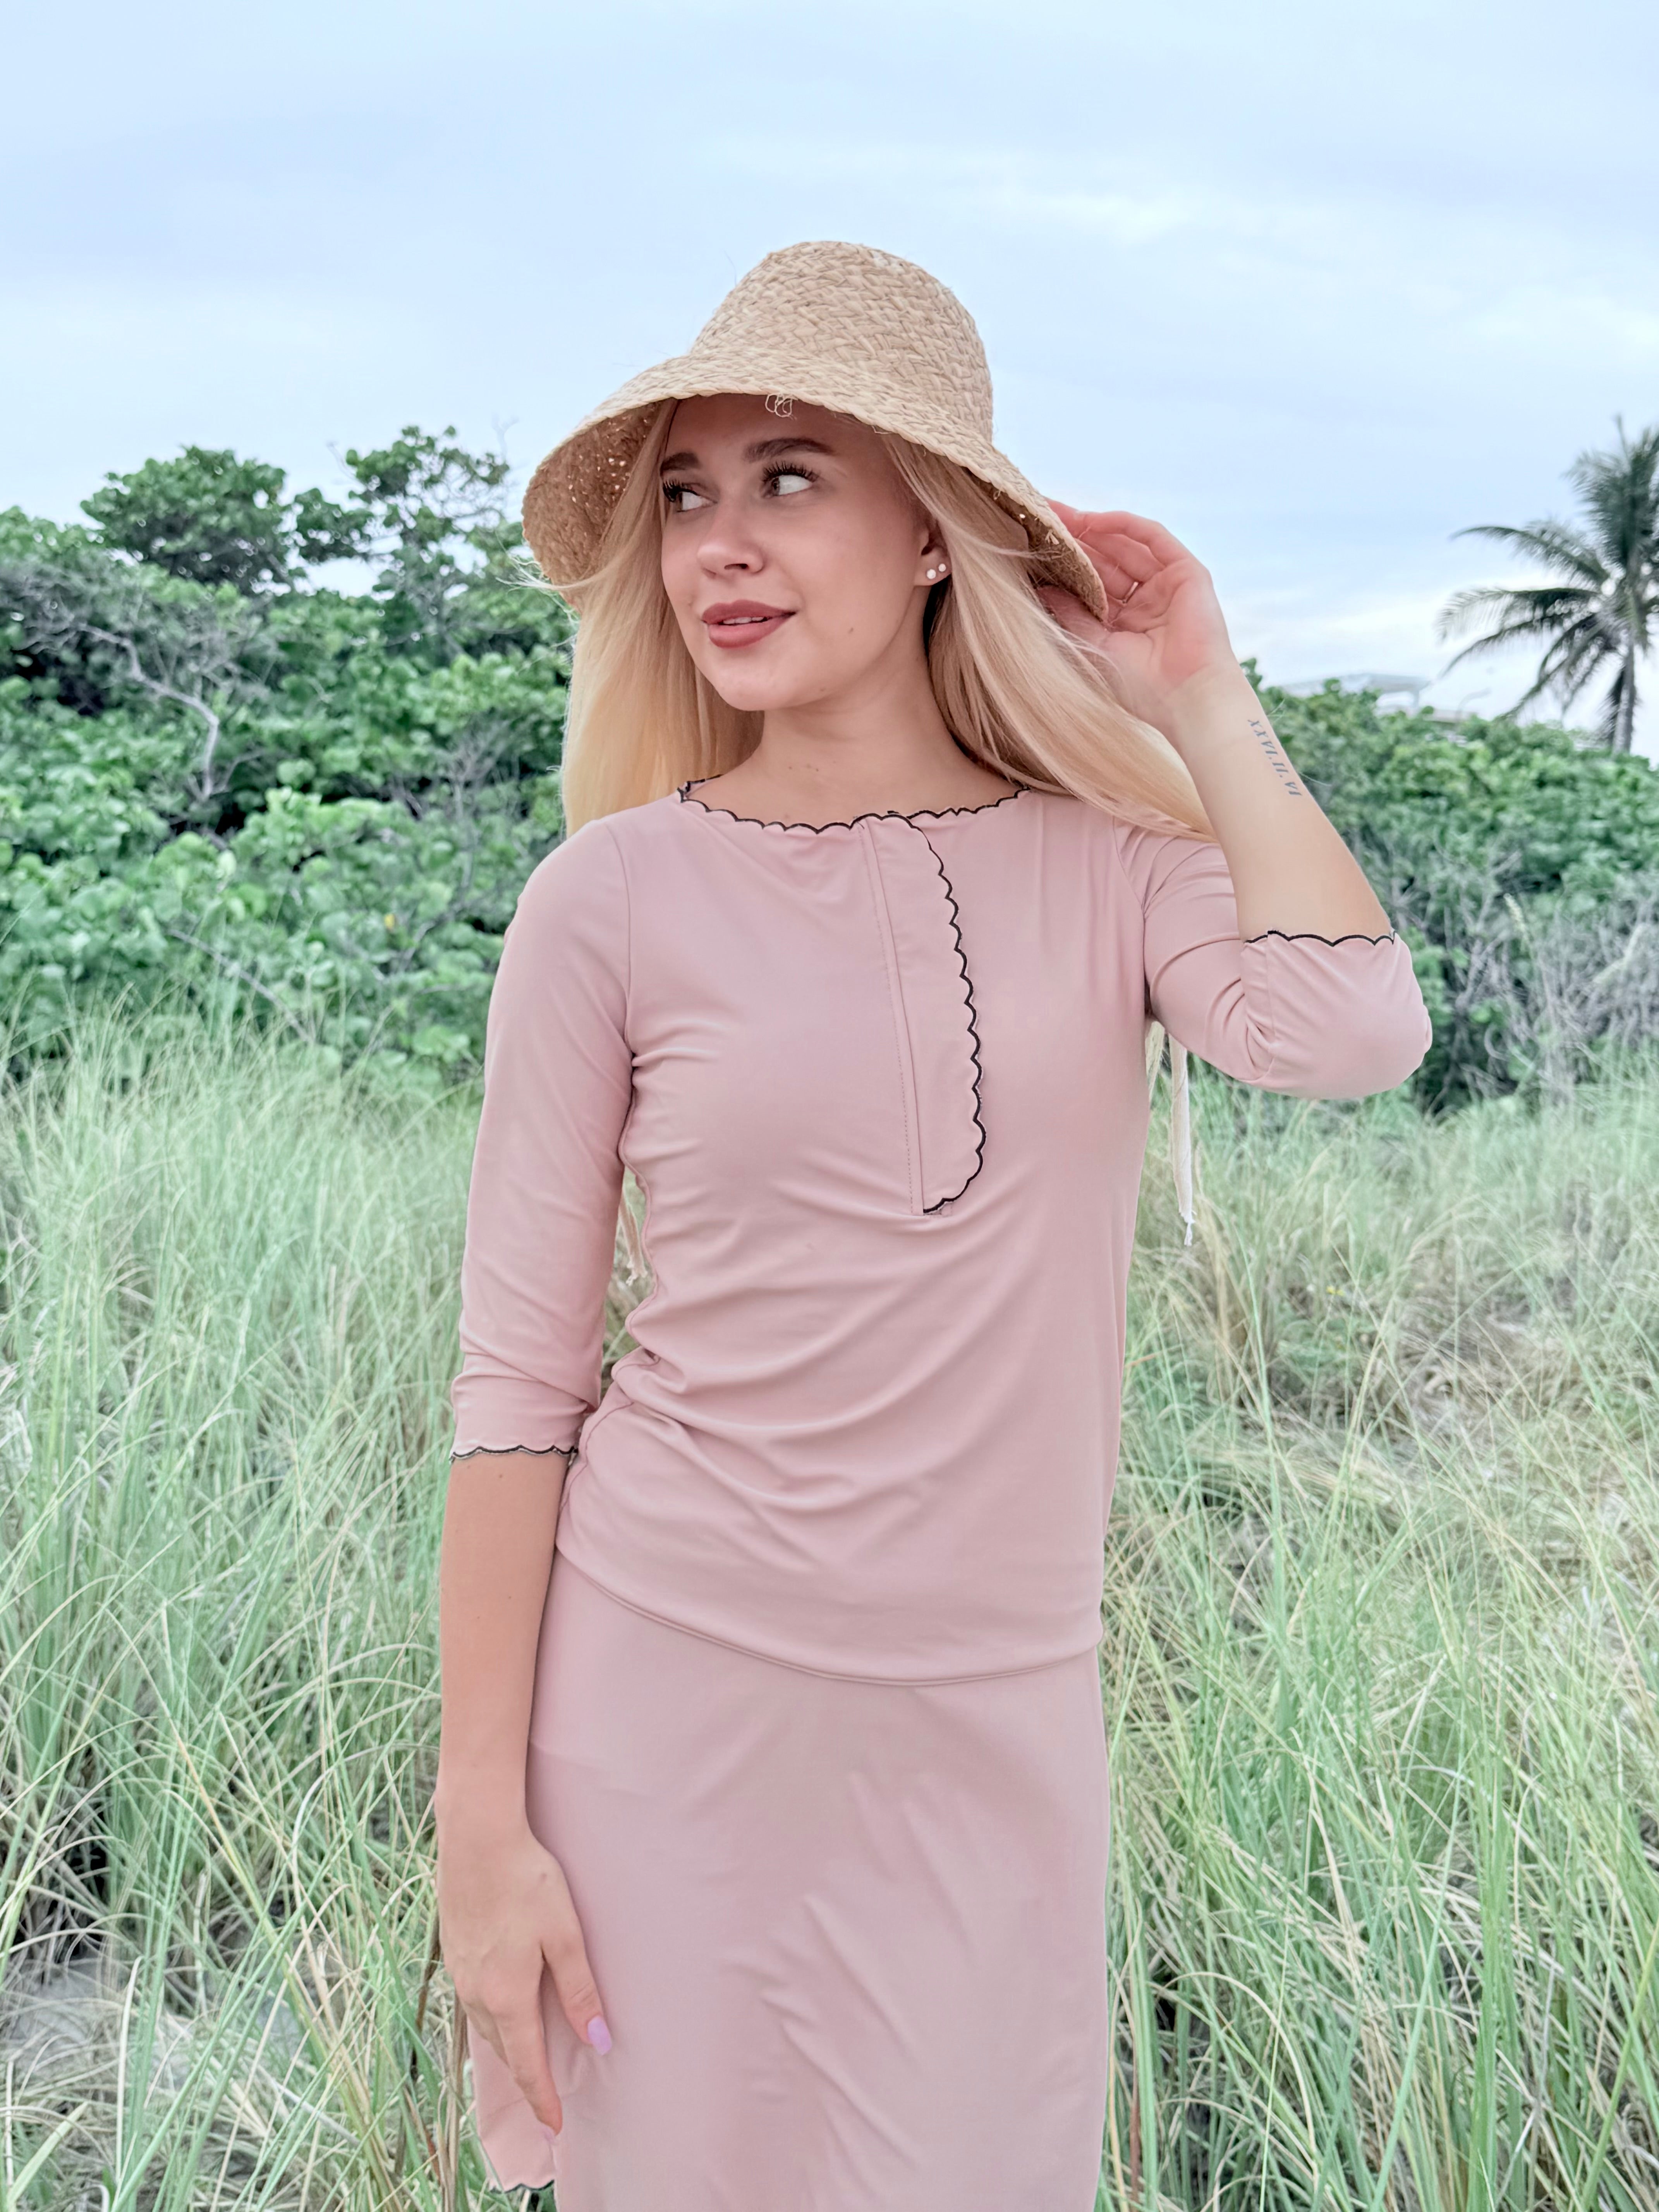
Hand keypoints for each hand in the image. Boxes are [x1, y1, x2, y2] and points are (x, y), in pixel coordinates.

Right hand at [436, 1813, 609, 2135]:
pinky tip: (502, 2011)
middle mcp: (477, 1993)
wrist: (476, 1839)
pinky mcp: (453, 1953)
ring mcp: (460, 1974)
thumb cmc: (526, 1880)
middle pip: (505, 2050)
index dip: (542, 2098)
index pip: (527, 2063)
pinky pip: (474, 2002)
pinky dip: (492, 2019)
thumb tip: (599, 2040)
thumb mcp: (564, 1934)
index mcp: (507, 1995)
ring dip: (507, 2048)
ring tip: (528, 2061)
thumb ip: (580, 1990)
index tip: (555, 2127)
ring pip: (487, 2027)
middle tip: (545, 2100)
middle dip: (526, 2077)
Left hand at [1038, 506, 1243, 738]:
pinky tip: (1094, 520)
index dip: (1066, 565)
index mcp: (1125, 622)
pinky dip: (1125, 525)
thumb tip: (1041, 588)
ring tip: (1059, 515)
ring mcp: (1167, 584)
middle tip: (1041, 518)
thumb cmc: (1141, 687)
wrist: (1187, 698)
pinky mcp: (1188, 572)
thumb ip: (1071, 614)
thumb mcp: (1096, 646)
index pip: (1092, 583)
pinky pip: (1154, 537)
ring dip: (1093, 528)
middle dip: (1075, 539)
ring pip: (1126, 545)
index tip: (1035, 548)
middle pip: (1106, 559)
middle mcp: (1146, 600)